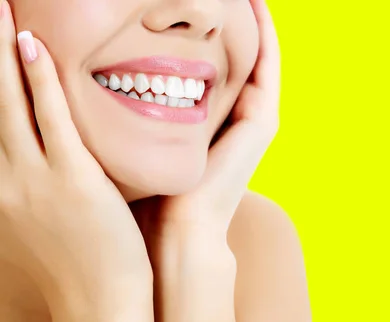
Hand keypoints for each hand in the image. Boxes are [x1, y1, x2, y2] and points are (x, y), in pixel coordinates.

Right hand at [0, 3, 151, 321]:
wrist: (100, 299)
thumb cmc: (81, 259)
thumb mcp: (45, 218)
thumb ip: (36, 182)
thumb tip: (43, 151)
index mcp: (0, 188)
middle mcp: (4, 179)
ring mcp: (34, 179)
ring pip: (11, 105)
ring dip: (3, 54)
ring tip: (1, 14)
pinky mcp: (72, 179)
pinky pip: (52, 120)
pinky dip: (39, 81)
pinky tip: (33, 47)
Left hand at [132, 0, 280, 319]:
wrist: (180, 230)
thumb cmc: (158, 189)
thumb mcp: (150, 135)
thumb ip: (145, 106)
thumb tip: (110, 73)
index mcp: (220, 118)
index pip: (225, 61)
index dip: (218, 30)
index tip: (200, 0)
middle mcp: (244, 114)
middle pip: (247, 54)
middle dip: (240, 19)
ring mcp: (258, 118)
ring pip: (263, 55)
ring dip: (258, 20)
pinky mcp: (263, 121)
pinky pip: (269, 67)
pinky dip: (265, 36)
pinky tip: (255, 5)